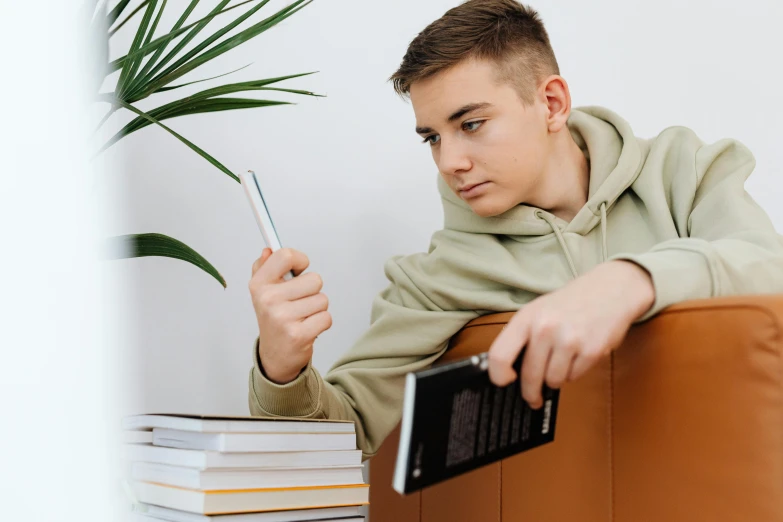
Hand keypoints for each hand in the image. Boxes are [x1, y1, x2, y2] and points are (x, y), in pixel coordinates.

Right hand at [249, 247, 331, 383]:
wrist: (275, 356)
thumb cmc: (274, 319)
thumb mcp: (262, 292)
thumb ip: (264, 267)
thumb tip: (269, 250)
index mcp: (259, 285)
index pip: (285, 256)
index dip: (300, 260)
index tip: (298, 269)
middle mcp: (268, 300)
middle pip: (314, 279)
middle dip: (312, 291)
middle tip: (298, 302)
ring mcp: (283, 318)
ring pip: (322, 299)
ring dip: (317, 308)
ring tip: (302, 317)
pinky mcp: (299, 335)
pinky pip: (326, 317)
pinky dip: (321, 322)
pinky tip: (308, 328)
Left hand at [487, 260, 654, 408]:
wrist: (611, 289)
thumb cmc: (570, 303)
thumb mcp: (538, 310)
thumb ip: (522, 337)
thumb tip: (507, 370)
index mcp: (526, 318)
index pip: (500, 355)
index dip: (498, 375)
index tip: (504, 382)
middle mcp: (545, 329)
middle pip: (529, 376)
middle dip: (531, 392)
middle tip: (533, 398)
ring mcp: (569, 340)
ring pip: (553, 381)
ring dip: (556, 379)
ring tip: (562, 362)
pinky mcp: (591, 351)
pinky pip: (574, 377)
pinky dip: (574, 372)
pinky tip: (578, 356)